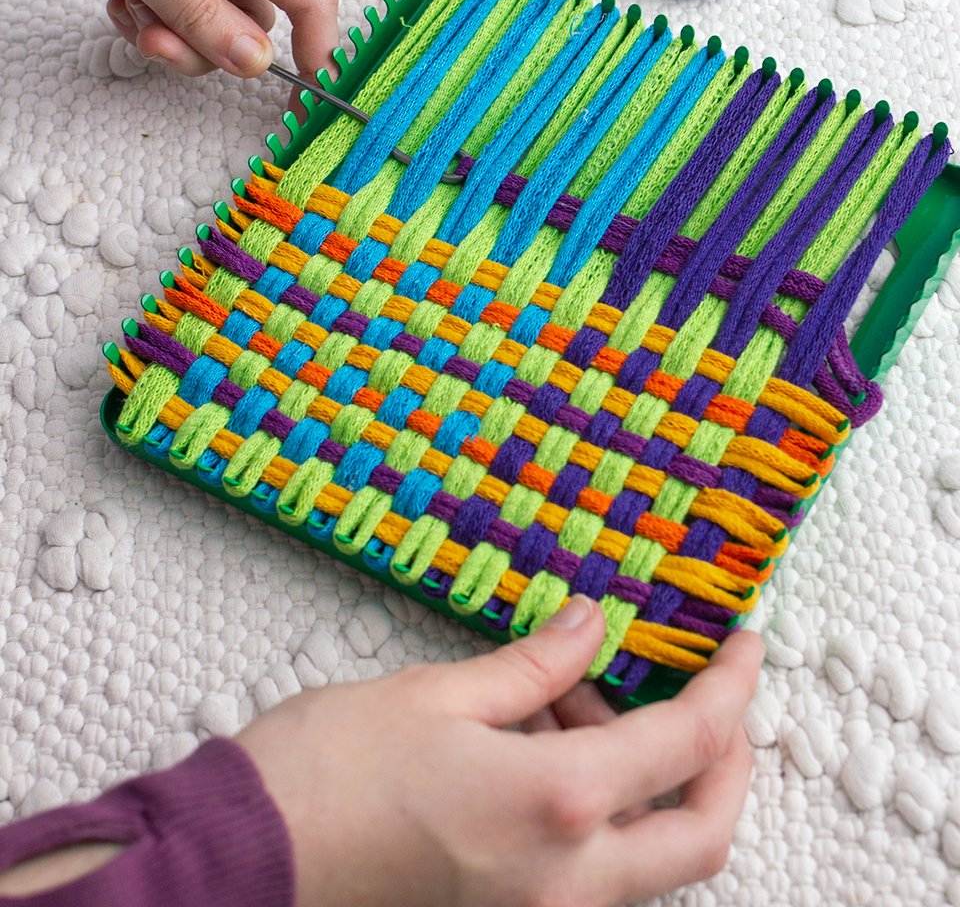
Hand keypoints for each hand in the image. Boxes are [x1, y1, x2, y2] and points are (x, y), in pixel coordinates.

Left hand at [12, 0, 337, 80]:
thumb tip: (255, 62)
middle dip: (206, 44)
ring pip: (208, 26)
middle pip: (248, 22)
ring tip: (127, 9)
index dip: (317, 45)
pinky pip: (172, 16)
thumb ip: (201, 15)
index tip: (306, 93)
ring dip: (170, 35)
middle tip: (156, 37)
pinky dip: (145, 21)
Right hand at [237, 597, 762, 906]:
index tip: (743, 644)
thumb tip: (595, 626)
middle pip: (702, 836)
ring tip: (569, 702)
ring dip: (648, 784)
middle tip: (701, 694)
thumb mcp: (438, 694)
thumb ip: (535, 664)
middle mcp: (567, 883)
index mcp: (555, 805)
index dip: (731, 686)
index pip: (690, 743)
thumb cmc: (327, 773)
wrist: (243, 865)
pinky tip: (542, 751)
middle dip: (724, 761)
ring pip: (651, 865)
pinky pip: (594, 880)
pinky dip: (599, 817)